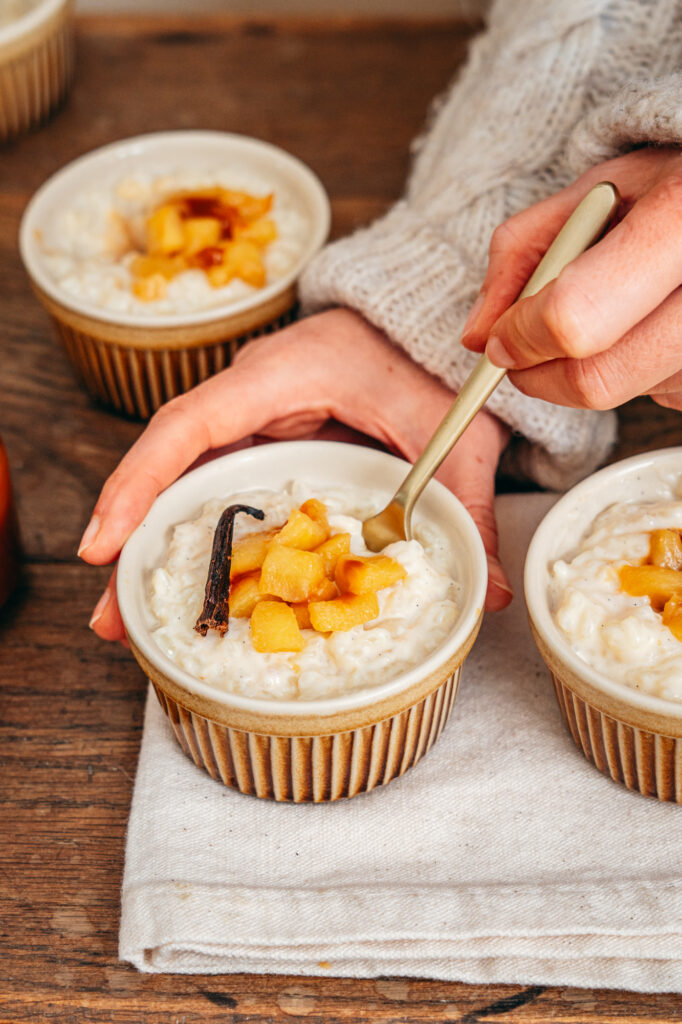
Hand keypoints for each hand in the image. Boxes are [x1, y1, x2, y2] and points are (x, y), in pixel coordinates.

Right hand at [79, 309, 511, 639]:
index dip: (140, 481)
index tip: (103, 542)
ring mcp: (252, 425)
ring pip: (186, 486)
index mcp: (280, 377)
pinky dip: (195, 541)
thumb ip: (465, 505)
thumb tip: (488, 593)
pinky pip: (218, 493)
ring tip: (130, 623)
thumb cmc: (428, 359)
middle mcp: (249, 400)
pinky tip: (188, 590)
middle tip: (111, 620)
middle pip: (172, 471)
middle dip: (134, 542)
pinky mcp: (265, 447)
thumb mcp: (451, 434)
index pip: (190, 425)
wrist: (426, 325)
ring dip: (155, 551)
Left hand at [461, 148, 681, 409]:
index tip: (500, 336)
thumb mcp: (592, 196)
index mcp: (679, 221)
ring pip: (622, 395)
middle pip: (596, 379)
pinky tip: (650, 325)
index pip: (575, 318)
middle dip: (539, 374)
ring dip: (589, 369)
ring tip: (612, 311)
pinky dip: (632, 374)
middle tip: (525, 350)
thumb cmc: (672, 185)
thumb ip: (521, 255)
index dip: (522, 336)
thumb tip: (477, 336)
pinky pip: (656, 399)